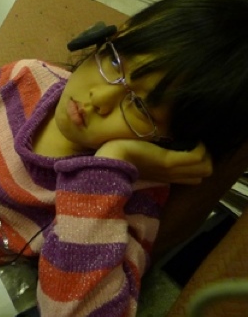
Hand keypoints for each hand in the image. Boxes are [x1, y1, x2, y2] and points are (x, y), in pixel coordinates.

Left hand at [95, 140, 212, 184]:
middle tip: (196, 143)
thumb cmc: (119, 154)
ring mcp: (171, 169)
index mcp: (162, 176)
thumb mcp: (140, 158)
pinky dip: (200, 147)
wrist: (110, 158)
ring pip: (205, 167)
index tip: (192, 149)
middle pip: (203, 173)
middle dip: (205, 158)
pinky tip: (193, 139)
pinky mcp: (169, 161)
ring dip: (206, 152)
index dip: (197, 164)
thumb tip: (159, 145)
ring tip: (196, 140)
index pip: (193, 178)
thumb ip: (152, 156)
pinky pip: (198, 157)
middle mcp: (170, 175)